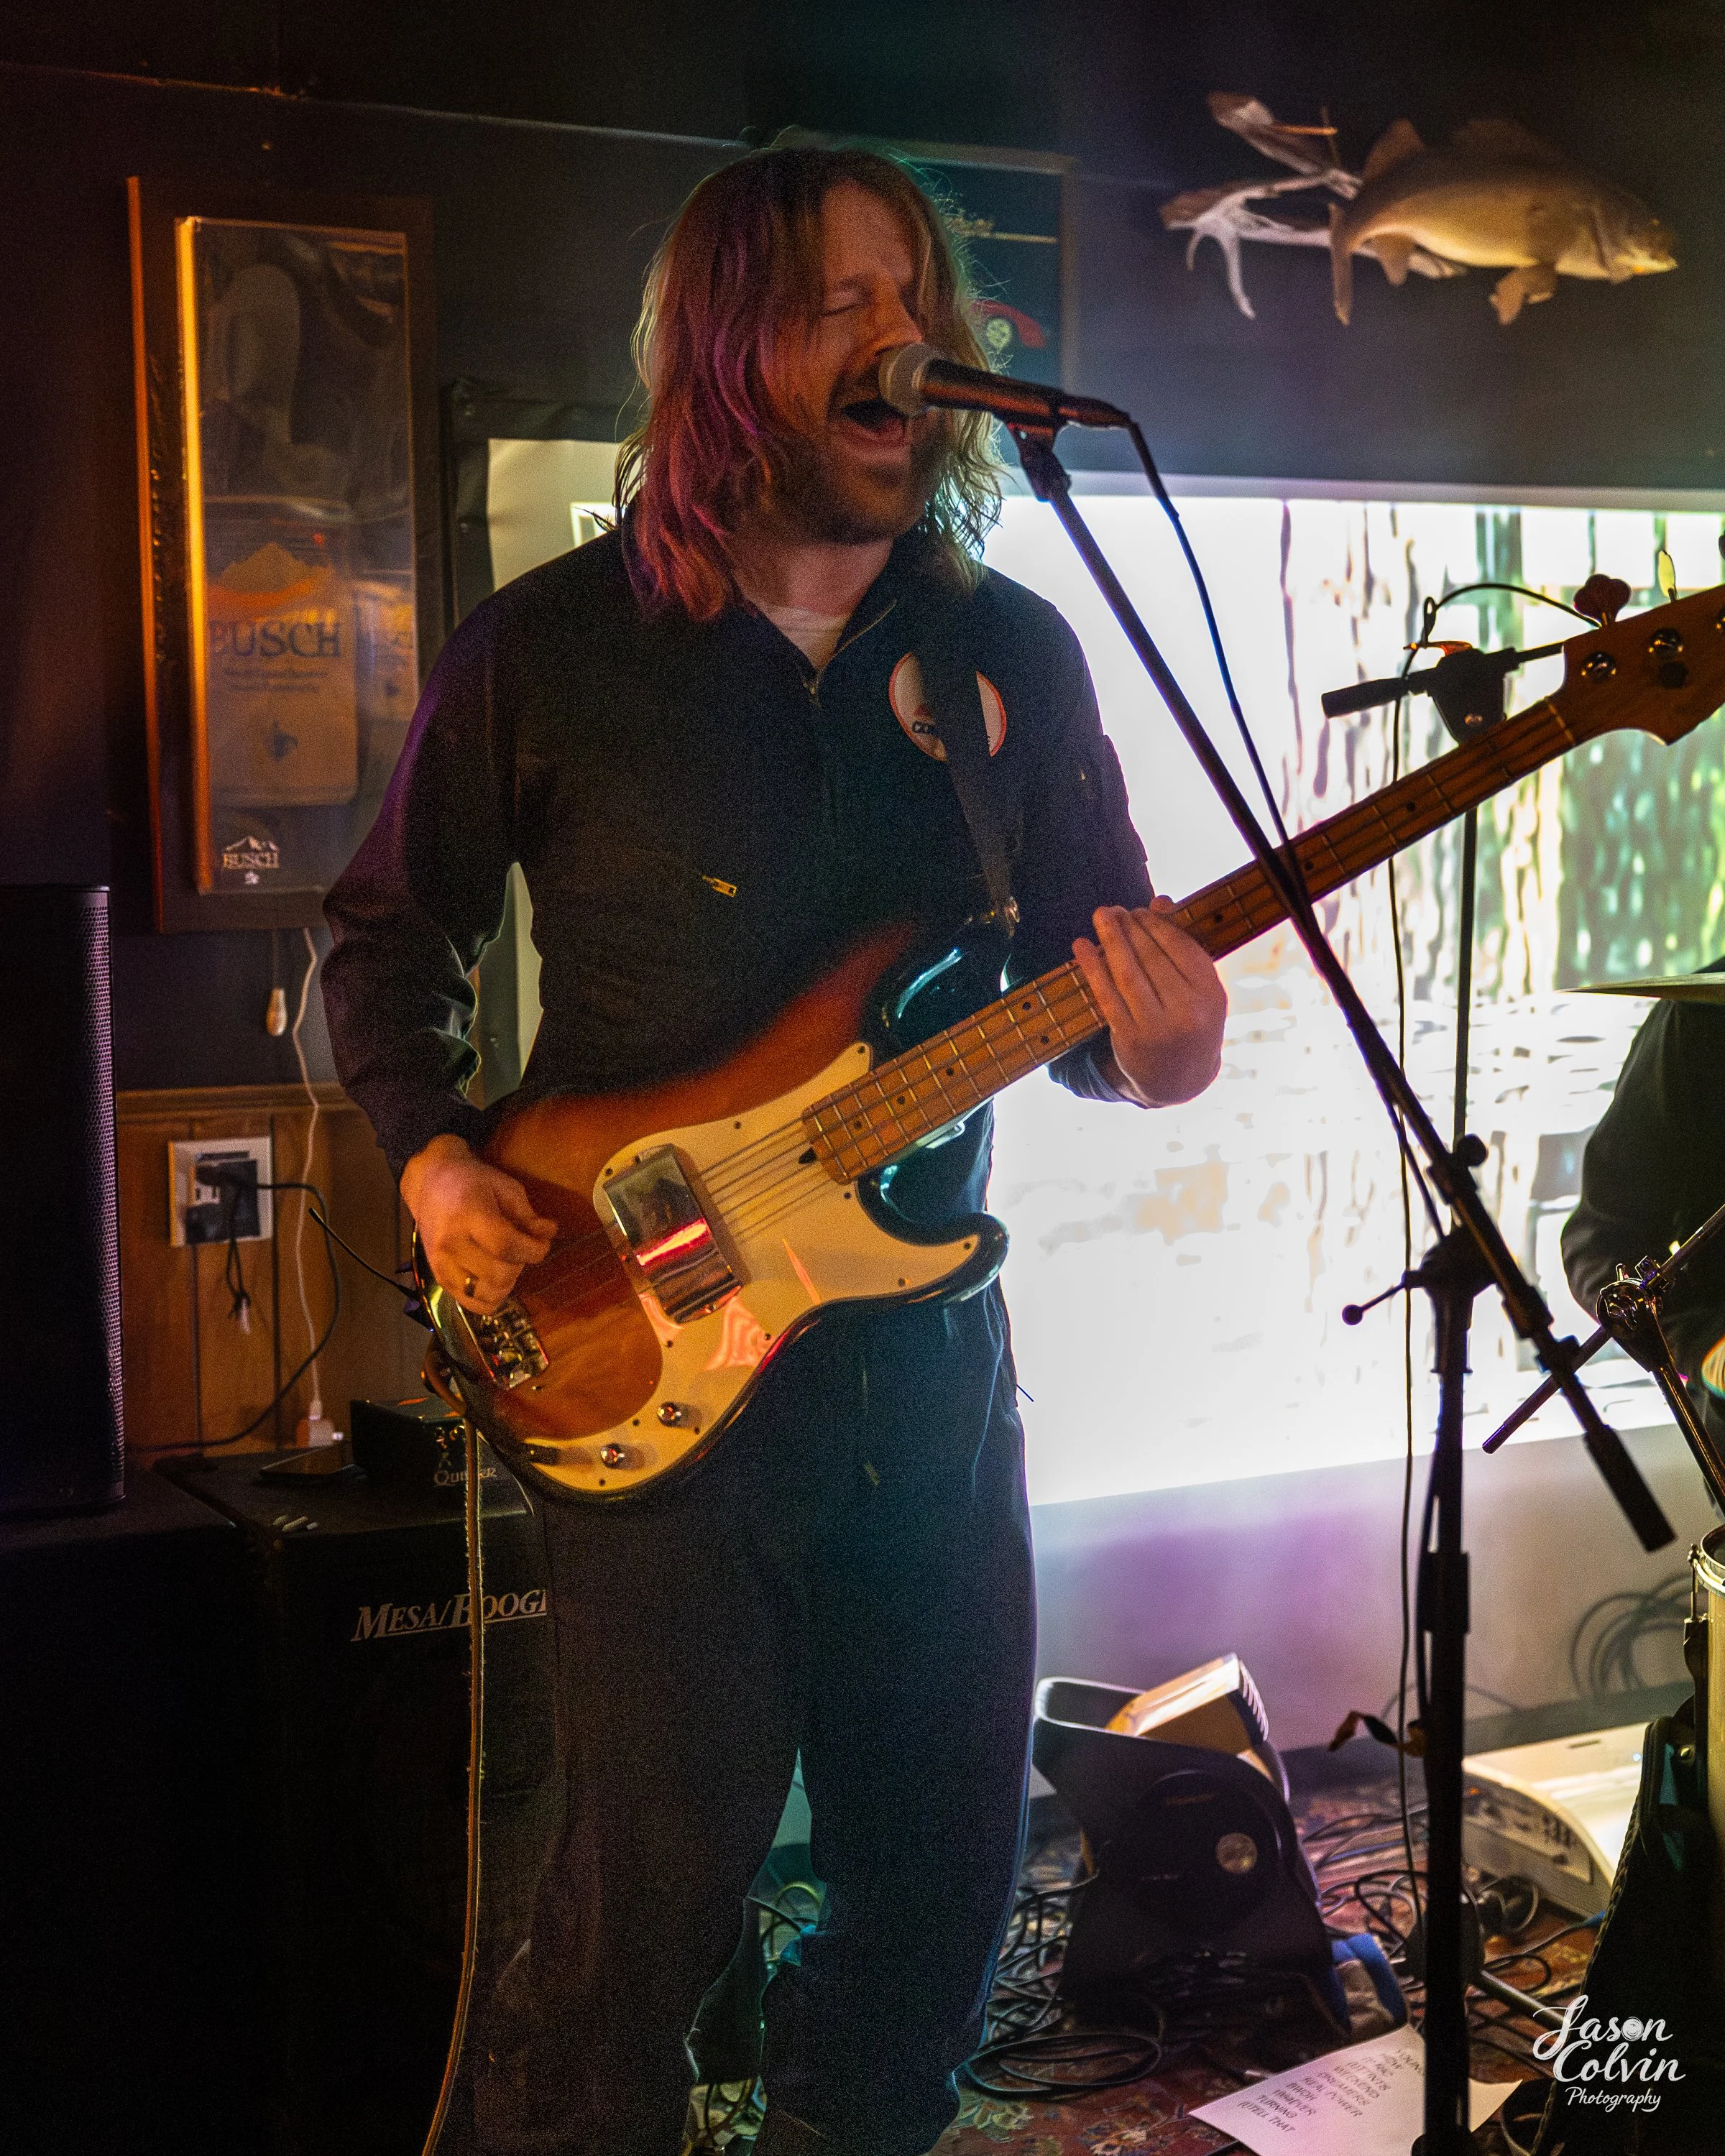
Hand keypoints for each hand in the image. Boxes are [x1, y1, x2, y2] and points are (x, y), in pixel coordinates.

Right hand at [400, 1134, 557, 1312]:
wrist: (429, 1183)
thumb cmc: (472, 1181)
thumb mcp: (506, 1187)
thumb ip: (527, 1215)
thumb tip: (549, 1234)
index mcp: (469, 1216)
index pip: (507, 1246)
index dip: (534, 1250)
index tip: (543, 1243)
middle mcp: (451, 1244)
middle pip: (499, 1275)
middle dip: (521, 1265)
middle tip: (521, 1250)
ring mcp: (442, 1266)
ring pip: (487, 1296)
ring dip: (507, 1284)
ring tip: (506, 1263)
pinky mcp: (439, 1280)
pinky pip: (472, 1304)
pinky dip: (490, 1298)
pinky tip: (494, 1279)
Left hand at [1072, 897, 1226, 1107]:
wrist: (1178, 1081)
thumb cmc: (1189, 1022)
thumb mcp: (1199, 989)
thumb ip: (1183, 946)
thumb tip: (1160, 901)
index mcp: (1212, 996)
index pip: (1181, 947)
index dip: (1157, 924)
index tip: (1140, 910)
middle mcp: (1188, 1013)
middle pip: (1153, 958)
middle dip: (1130, 928)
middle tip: (1113, 910)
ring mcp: (1157, 1029)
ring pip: (1128, 974)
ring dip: (1111, 940)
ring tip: (1101, 916)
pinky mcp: (1129, 1040)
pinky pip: (1106, 996)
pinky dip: (1092, 968)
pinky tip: (1081, 947)